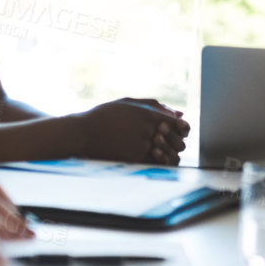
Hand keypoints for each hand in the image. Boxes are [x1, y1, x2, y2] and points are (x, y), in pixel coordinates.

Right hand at [69, 97, 190, 163]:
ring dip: (167, 152)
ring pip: (167, 153)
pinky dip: (157, 160)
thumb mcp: (130, 103)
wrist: (84, 132)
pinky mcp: (134, 158)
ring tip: (158, 149)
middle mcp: (149, 130)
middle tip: (167, 141)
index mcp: (149, 114)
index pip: (178, 124)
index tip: (176, 130)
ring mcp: (142, 145)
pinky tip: (149, 156)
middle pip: (176, 140)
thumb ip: (156, 106)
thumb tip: (178, 113)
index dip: (181, 128)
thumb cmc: (106, 115)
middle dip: (176, 141)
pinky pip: (155, 162)